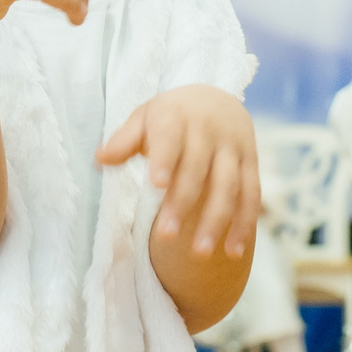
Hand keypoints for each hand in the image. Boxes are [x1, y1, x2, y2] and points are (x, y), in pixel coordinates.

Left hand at [99, 84, 259, 258]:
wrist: (217, 99)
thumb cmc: (171, 117)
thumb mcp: (145, 117)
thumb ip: (125, 140)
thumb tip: (99, 159)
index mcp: (176, 115)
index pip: (170, 138)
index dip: (165, 160)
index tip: (156, 184)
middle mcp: (208, 129)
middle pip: (197, 169)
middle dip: (182, 202)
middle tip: (164, 236)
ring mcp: (232, 147)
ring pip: (228, 185)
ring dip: (217, 220)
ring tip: (201, 253)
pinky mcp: (251, 162)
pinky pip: (251, 194)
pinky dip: (245, 223)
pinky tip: (233, 251)